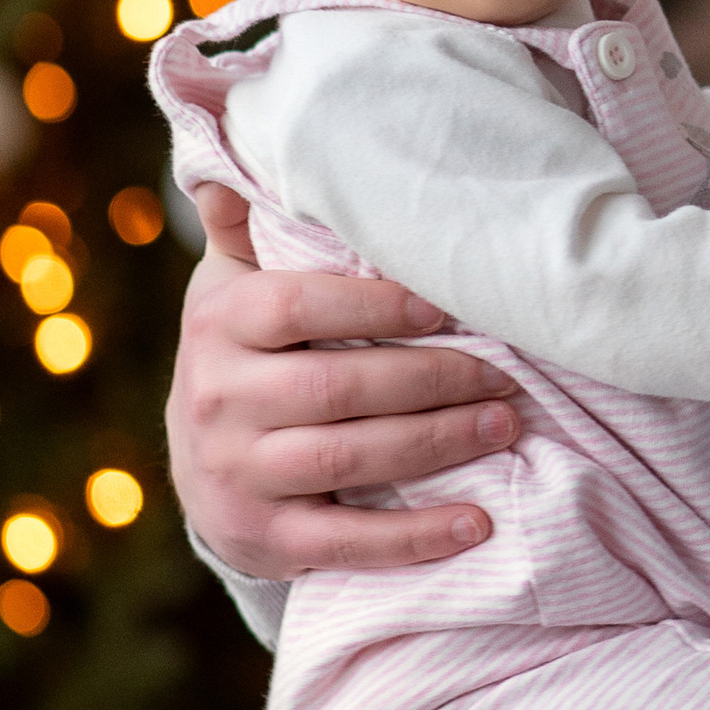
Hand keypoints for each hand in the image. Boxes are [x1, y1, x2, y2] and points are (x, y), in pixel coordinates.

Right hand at [167, 181, 522, 579]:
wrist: (201, 470)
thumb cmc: (245, 355)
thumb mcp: (233, 285)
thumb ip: (245, 227)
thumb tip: (230, 166)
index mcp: (218, 324)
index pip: (297, 304)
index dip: (375, 304)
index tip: (446, 306)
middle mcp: (216, 399)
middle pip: (336, 387)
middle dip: (433, 378)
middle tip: (508, 372)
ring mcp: (236, 475)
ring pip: (348, 459)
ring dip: (437, 443)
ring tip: (506, 424)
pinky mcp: (263, 539)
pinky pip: (346, 543)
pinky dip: (417, 538)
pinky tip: (478, 524)